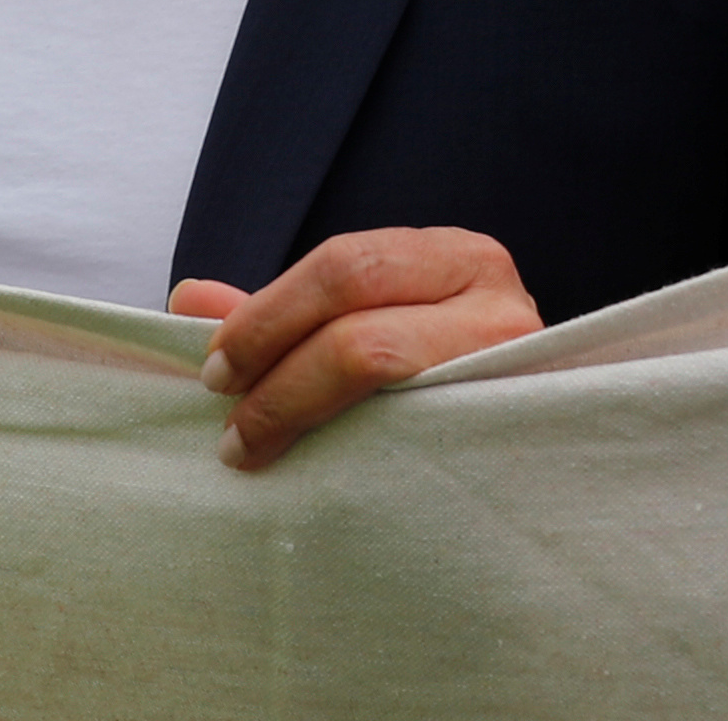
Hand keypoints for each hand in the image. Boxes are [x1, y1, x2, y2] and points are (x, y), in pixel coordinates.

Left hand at [167, 228, 539, 469]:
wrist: (539, 452)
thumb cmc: (438, 379)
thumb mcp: (367, 325)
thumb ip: (283, 314)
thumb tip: (188, 298)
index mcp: (458, 257)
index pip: (346, 265)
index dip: (267, 316)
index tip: (215, 368)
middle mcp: (497, 300)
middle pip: (360, 322)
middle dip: (275, 368)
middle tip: (227, 419)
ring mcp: (514, 366)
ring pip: (385, 373)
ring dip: (298, 409)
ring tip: (251, 447)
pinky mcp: (512, 429)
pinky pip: (416, 439)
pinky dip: (347, 451)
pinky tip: (314, 471)